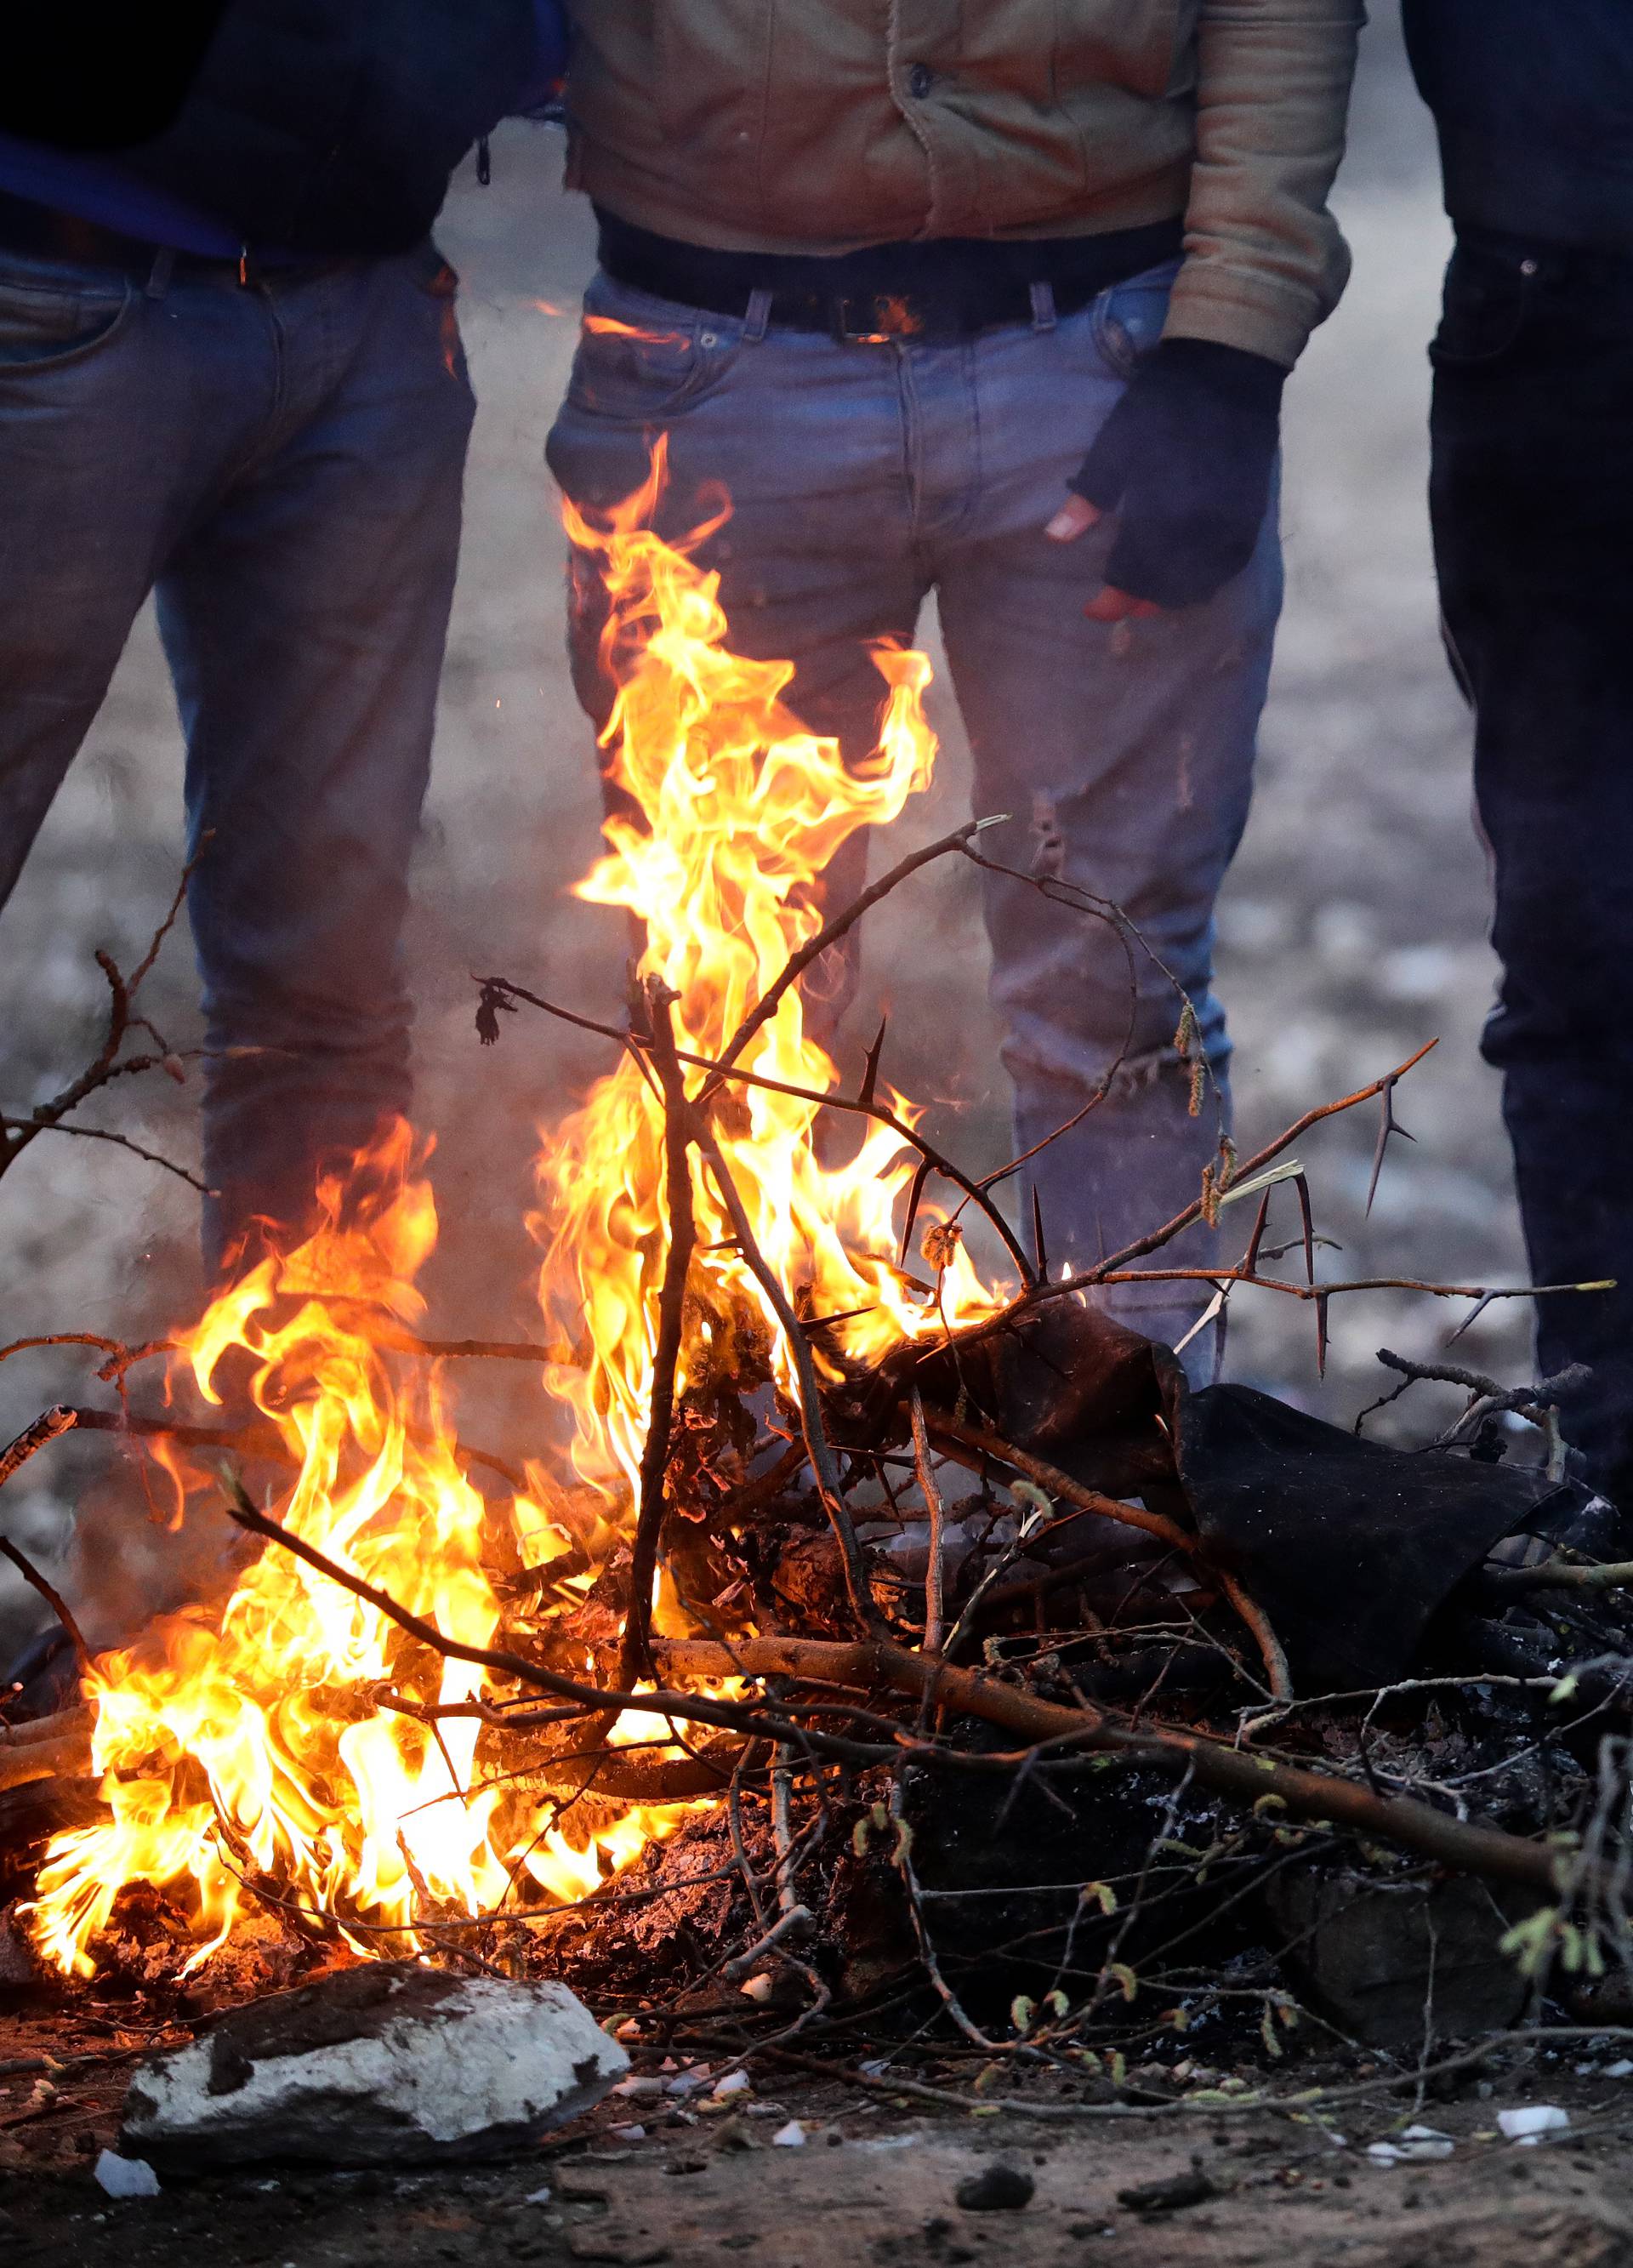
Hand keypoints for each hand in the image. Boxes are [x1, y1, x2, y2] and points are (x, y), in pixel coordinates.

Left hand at [1048, 338, 1285, 615]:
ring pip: (1200, 585)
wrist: (1227, 369)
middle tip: (1117, 603)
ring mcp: (1230, 526)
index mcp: (1160, 513)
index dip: (1111, 600)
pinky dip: (1204, 580)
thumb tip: (1055, 540)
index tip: (1092, 610)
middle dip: (1138, 601)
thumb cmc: (1161, 405)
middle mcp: (1199, 529)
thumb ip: (1090, 497)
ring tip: (1148, 595)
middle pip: (1165, 589)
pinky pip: (1228, 567)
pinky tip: (1187, 577)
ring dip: (1170, 597)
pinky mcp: (1251, 517)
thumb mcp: (1116, 445)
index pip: (1132, 576)